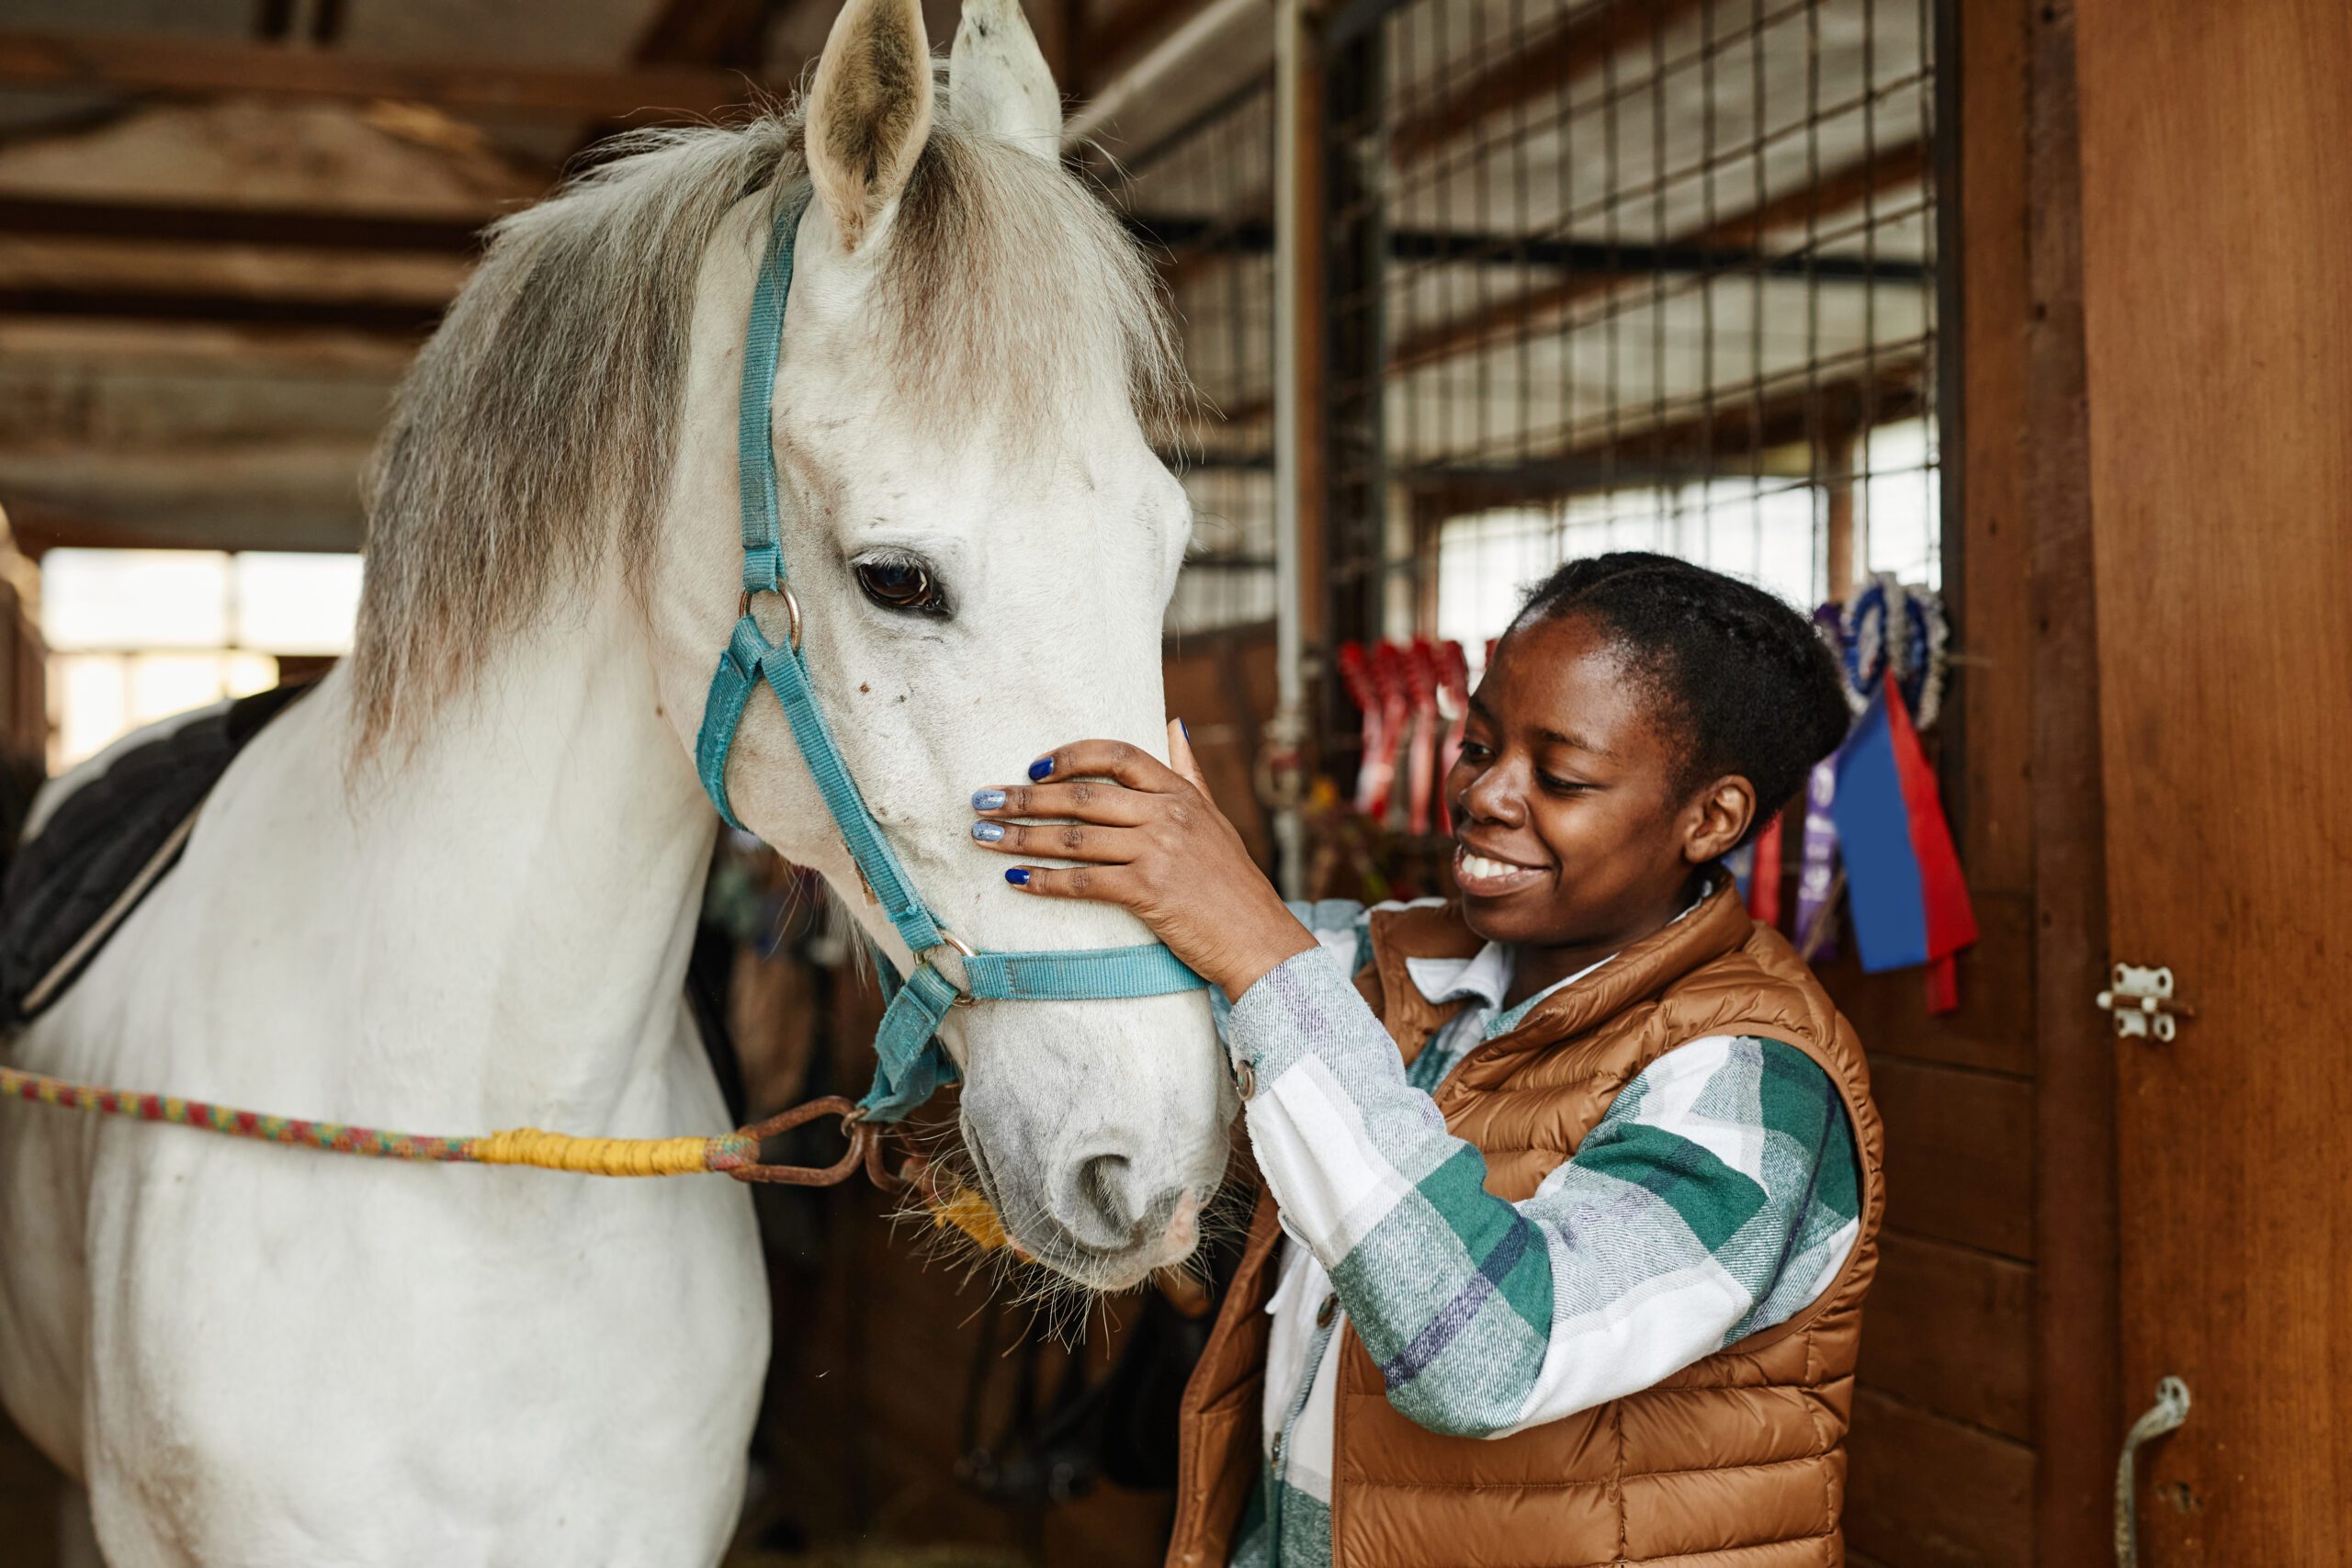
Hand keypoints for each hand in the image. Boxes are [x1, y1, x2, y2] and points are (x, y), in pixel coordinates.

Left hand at [969, 722, 1318, 998]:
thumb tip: (1173, 724)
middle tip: (982, 800)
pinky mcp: (1149, 892)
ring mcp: (1157, 852)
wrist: (1258, 937)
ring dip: (1020, 838)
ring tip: (983, 837)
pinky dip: (1045, 881)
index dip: (1068, 756)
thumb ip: (1187, 772)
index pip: (1115, 755)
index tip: (1032, 766)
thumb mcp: (1213, 817)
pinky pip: (1084, 882)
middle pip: (1081, 795)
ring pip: (1073, 838)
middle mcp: (1167, 814)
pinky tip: (1015, 880)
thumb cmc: (1231, 882)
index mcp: (1179, 792)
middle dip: (1024, 798)